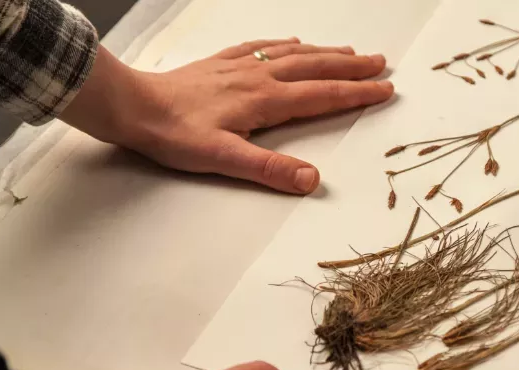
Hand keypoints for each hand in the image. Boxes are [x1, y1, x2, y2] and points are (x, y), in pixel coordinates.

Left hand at [60, 39, 393, 193]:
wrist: (132, 106)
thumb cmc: (174, 135)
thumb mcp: (224, 160)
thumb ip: (270, 170)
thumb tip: (312, 179)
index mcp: (265, 100)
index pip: (322, 96)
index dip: (356, 94)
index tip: (385, 89)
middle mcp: (258, 77)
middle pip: (315, 68)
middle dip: (351, 68)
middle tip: (381, 64)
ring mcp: (239, 66)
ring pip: (293, 54)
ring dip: (325, 53)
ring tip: (350, 51)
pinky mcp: (220, 63)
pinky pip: (260, 46)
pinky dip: (284, 43)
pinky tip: (291, 41)